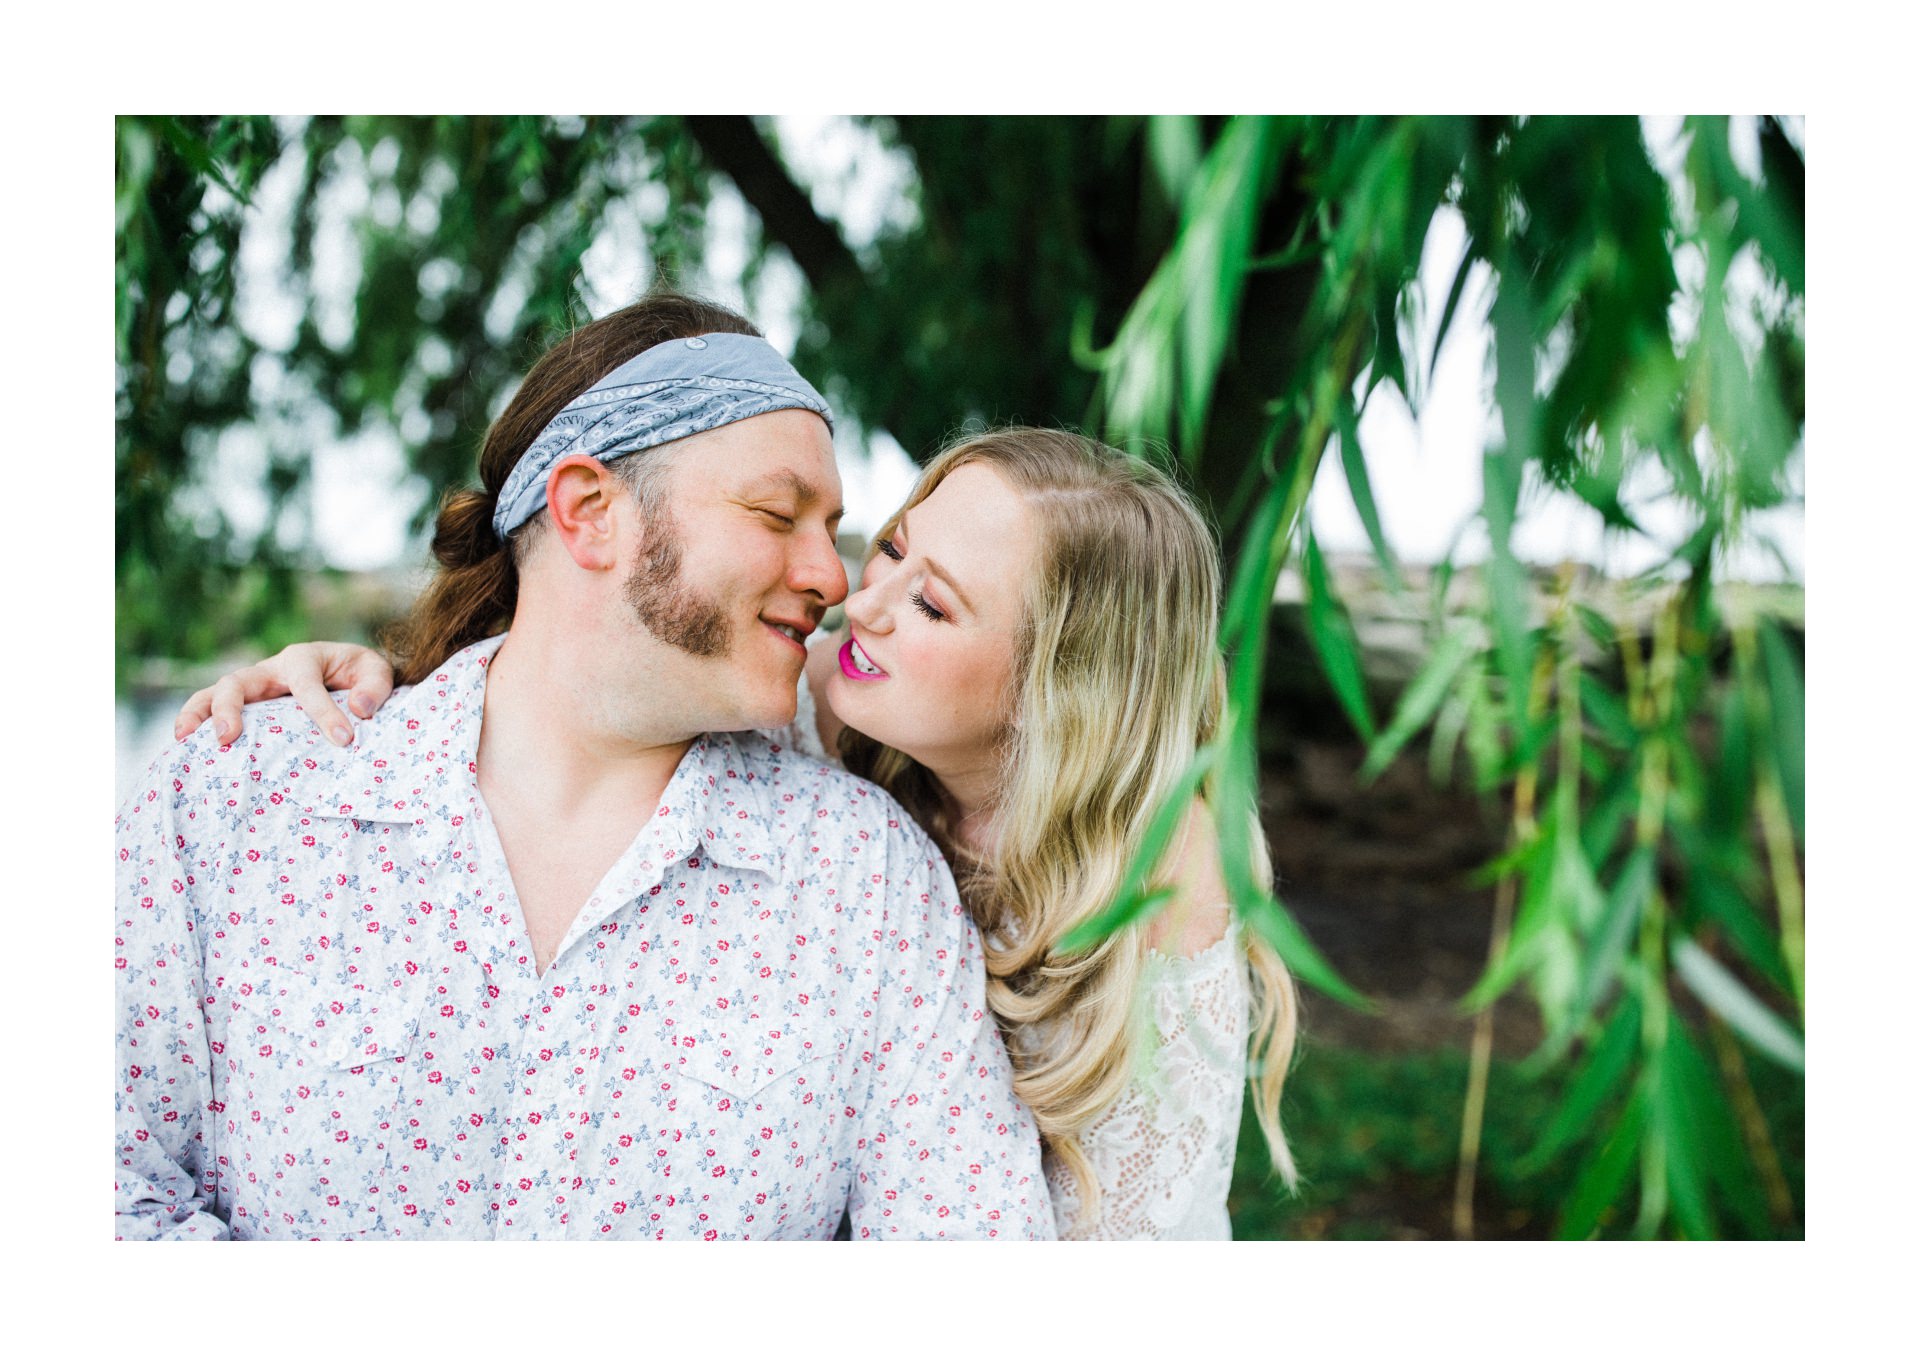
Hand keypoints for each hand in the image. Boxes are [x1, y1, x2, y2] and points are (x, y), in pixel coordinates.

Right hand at [173, 642, 395, 747]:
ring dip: (199, 714)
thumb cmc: (358, 673)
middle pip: (239, 681)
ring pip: (215, 693)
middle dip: (229, 708)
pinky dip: (195, 723)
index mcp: (304, 658)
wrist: (347, 673)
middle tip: (228, 738)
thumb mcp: (375, 672)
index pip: (306, 684)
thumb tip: (359, 710)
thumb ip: (374, 687)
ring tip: (186, 739)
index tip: (342, 739)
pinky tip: (184, 746)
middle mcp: (271, 670)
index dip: (323, 711)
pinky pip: (212, 709)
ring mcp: (255, 688)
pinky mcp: (247, 705)